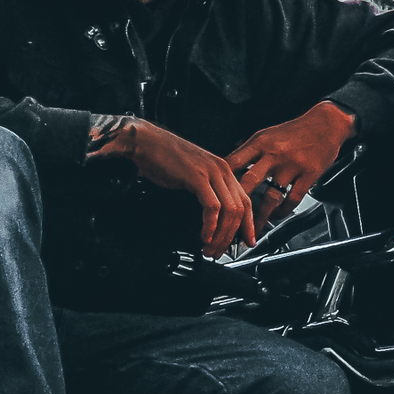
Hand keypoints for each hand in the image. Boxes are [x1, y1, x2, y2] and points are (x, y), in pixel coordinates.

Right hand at [91, 118, 255, 256]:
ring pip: (229, 211)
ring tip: (211, 249)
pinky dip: (210, 226)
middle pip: (240, 209)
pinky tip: (205, 236)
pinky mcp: (198, 177)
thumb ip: (207, 192)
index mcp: (224, 170)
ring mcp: (212, 173)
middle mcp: (223, 170)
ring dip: (221, 235)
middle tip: (222, 252)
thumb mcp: (194, 176)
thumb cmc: (165, 159)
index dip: (248, 224)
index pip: (246, 201)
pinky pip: (212, 207)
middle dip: (233, 236)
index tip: (247, 241)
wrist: (146, 141)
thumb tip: (213, 217)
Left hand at [226, 101, 356, 229]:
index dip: (219, 180)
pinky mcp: (308, 175)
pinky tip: (276, 216)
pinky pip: (292, 199)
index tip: (211, 197)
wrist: (326, 123)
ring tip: (251, 230)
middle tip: (226, 221)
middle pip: (248, 183)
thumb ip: (248, 150)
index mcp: (260, 143)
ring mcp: (291, 166)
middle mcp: (274, 154)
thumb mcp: (267, 134)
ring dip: (259, 217)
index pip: (233, 163)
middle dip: (235, 204)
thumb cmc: (295, 130)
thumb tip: (228, 164)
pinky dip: (282, 212)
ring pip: (270, 197)